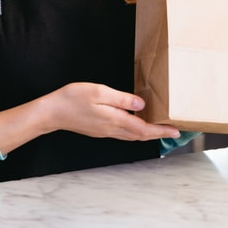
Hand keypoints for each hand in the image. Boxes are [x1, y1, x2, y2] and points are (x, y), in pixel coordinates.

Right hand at [47, 82, 181, 139]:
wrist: (51, 113)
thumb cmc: (72, 98)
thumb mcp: (98, 91)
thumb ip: (121, 99)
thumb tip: (141, 105)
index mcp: (113, 120)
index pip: (143, 129)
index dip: (161, 130)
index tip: (176, 130)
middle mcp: (111, 129)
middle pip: (140, 136)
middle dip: (158, 134)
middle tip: (174, 131)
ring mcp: (105, 132)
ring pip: (132, 136)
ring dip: (148, 134)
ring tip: (160, 129)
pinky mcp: (100, 130)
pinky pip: (123, 134)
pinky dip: (136, 132)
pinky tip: (137, 125)